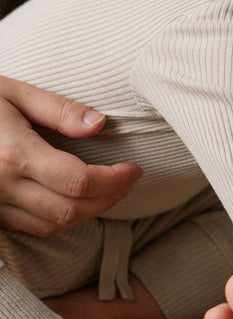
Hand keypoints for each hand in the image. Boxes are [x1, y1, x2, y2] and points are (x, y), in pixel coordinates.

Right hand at [0, 76, 141, 235]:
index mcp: (13, 153)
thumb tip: (99, 124)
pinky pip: (31, 226)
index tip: (133, 169)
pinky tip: (76, 200)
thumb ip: (58, 109)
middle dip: (108, 199)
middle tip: (127, 180)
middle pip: (70, 210)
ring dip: (88, 213)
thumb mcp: (12, 92)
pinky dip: (61, 219)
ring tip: (109, 191)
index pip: (79, 181)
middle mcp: (0, 184)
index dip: (115, 180)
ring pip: (52, 225)